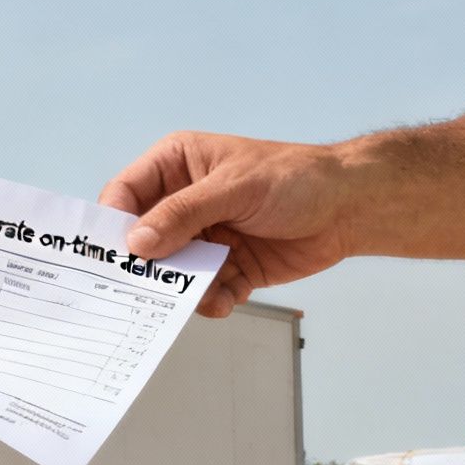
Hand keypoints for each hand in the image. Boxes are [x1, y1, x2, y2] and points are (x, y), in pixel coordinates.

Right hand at [101, 132, 349, 317]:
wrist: (348, 208)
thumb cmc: (294, 179)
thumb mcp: (234, 188)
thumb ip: (183, 215)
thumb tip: (136, 244)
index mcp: (175, 165)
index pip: (126, 193)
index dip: (115, 223)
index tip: (118, 253)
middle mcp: (182, 202)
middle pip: (143, 241)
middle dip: (149, 266)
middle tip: (150, 289)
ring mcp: (203, 237)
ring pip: (172, 272)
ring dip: (186, 288)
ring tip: (211, 294)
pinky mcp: (225, 267)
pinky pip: (202, 291)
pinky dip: (212, 299)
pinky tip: (230, 297)